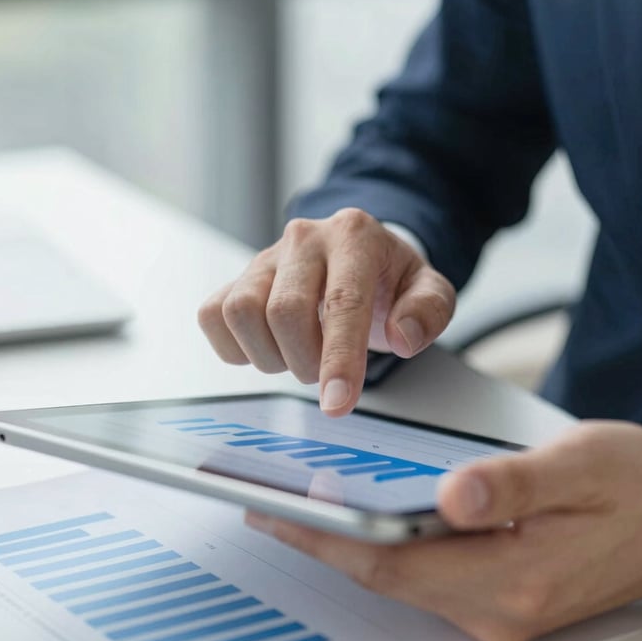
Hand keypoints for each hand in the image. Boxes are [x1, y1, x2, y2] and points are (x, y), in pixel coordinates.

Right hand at [198, 208, 455, 414]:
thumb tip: (402, 338)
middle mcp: (304, 239)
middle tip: (327, 371)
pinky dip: (235, 346)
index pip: (342, 302)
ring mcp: (265, 257)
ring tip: (299, 356)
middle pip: (284, 310)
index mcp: (354, 236)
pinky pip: (212, 315)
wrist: (358, 254)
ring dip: (270, 355)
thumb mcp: (429, 289)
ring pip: (241, 312)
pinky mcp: (237, 277)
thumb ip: (429, 311)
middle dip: (306, 361)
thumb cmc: (390, 279)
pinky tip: (268, 347)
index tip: (337, 404)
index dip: (339, 359)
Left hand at [245, 422, 641, 640]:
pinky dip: (386, 545)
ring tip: (302, 505)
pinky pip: (425, 574)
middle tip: (269, 504)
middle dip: (323, 540)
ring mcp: (499, 610)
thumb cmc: (636, 488)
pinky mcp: (500, 598)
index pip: (394, 561)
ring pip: (403, 577)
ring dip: (350, 542)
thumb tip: (453, 496)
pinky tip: (365, 516)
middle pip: (388, 575)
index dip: (329, 536)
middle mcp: (499, 608)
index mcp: (514, 578)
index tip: (277, 510)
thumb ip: (513, 482)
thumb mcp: (580, 465)